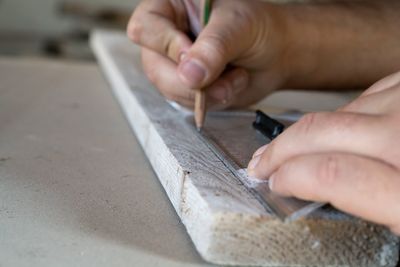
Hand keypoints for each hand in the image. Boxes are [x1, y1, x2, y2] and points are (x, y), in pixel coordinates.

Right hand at [127, 0, 289, 108]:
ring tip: (235, 77)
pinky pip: (186, 103)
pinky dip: (211, 101)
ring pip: (170, 89)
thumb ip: (213, 48)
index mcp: (173, 7)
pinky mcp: (187, 87)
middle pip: (154, 66)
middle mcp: (168, 36)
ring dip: (206, 93)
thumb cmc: (260, 28)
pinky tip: (230, 85)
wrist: (278, 55)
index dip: (167, 45)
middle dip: (191, 80)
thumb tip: (188, 75)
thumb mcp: (238, 27)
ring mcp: (175, 64)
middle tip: (221, 75)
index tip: (193, 54)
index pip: (145, 26)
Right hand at [247, 71, 399, 234]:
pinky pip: (359, 95)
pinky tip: (332, 126)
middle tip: (263, 163)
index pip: (329, 174)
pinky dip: (337, 114)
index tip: (275, 182)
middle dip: (278, 151)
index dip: (291, 178)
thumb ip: (366, 207)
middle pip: (316, 133)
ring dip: (304, 133)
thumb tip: (322, 193)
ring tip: (290, 145)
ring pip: (332, 113)